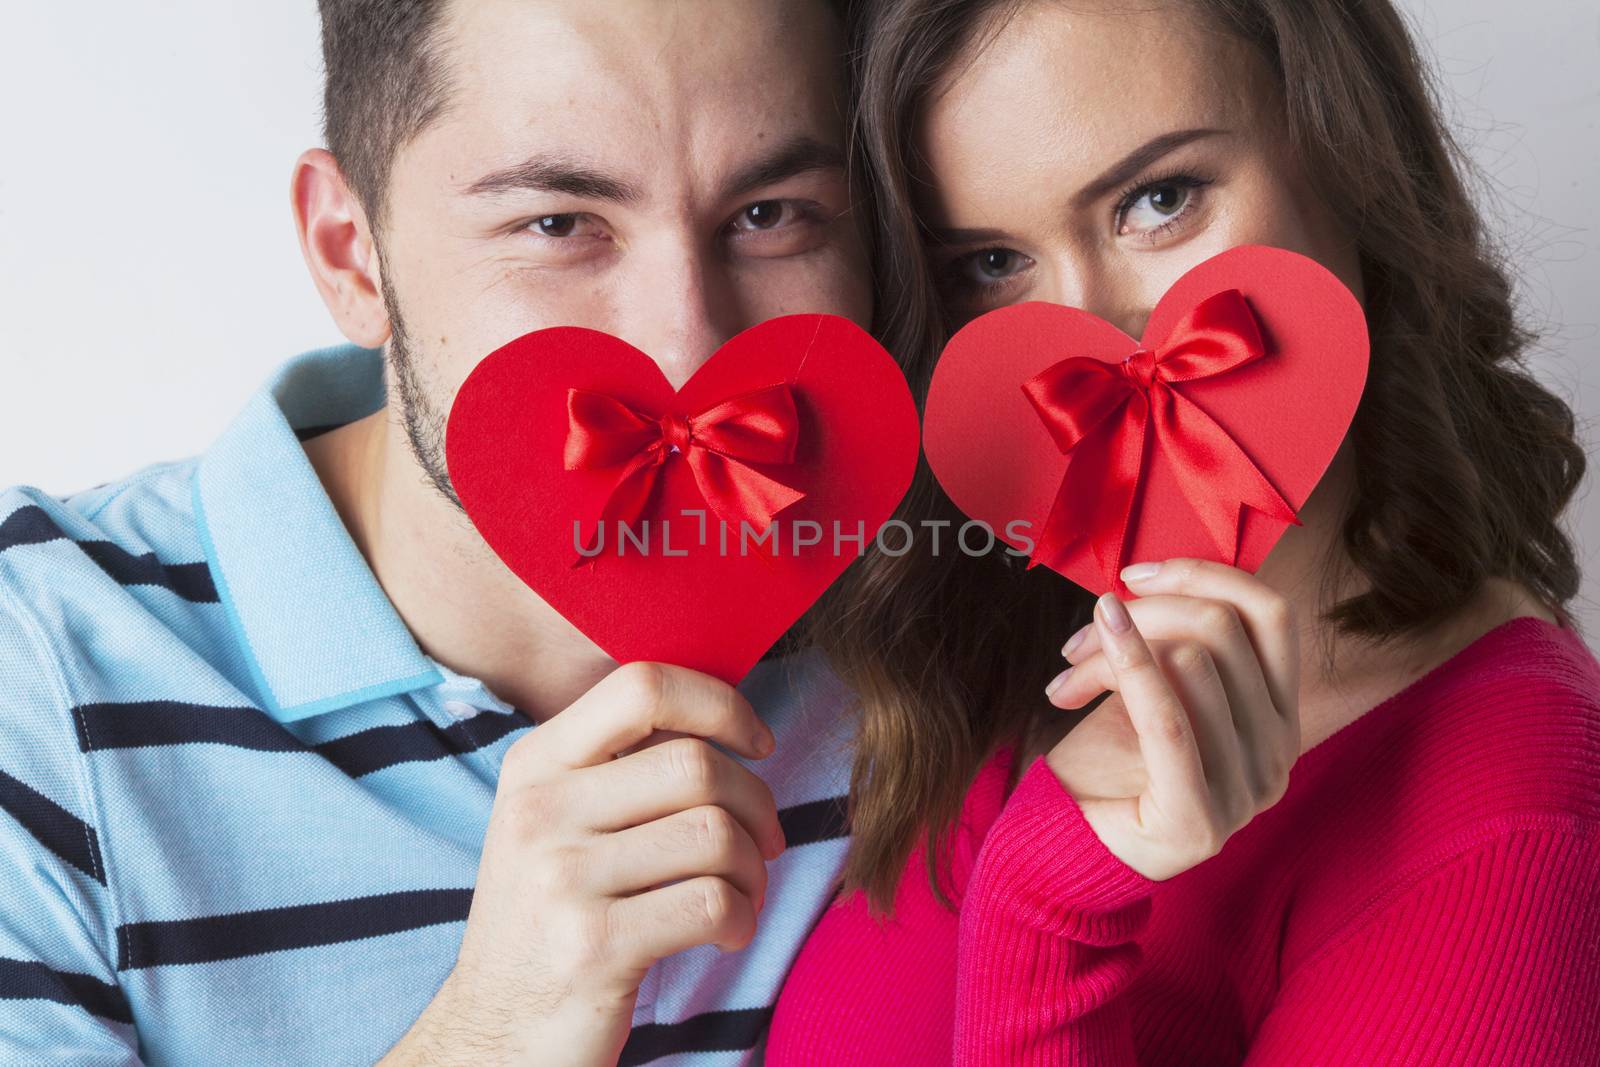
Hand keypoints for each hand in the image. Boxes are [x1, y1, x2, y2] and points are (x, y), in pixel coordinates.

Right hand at [380, 662, 784, 1066]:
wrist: (496, 1034)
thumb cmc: (551, 918)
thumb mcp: (554, 822)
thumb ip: (619, 764)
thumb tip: (723, 715)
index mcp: (535, 763)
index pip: (642, 685)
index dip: (721, 703)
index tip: (757, 743)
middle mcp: (539, 811)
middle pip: (696, 764)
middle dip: (756, 803)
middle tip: (763, 844)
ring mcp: (562, 879)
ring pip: (715, 834)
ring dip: (753, 869)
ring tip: (741, 893)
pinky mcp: (594, 947)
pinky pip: (712, 903)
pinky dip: (741, 918)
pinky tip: (725, 933)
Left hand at [1042, 559, 1300, 880]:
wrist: (1074, 847)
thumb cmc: (1113, 761)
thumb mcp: (1157, 688)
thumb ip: (1174, 640)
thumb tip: (1147, 578)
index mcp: (1280, 713)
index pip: (1270, 613)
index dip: (1204, 575)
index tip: (1136, 574)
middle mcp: (1280, 750)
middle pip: (1220, 628)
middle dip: (1140, 615)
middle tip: (1081, 635)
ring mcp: (1248, 790)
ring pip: (1189, 661)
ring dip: (1107, 655)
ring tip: (1067, 677)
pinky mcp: (1201, 818)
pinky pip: (1168, 717)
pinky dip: (1129, 668)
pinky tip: (1094, 646)